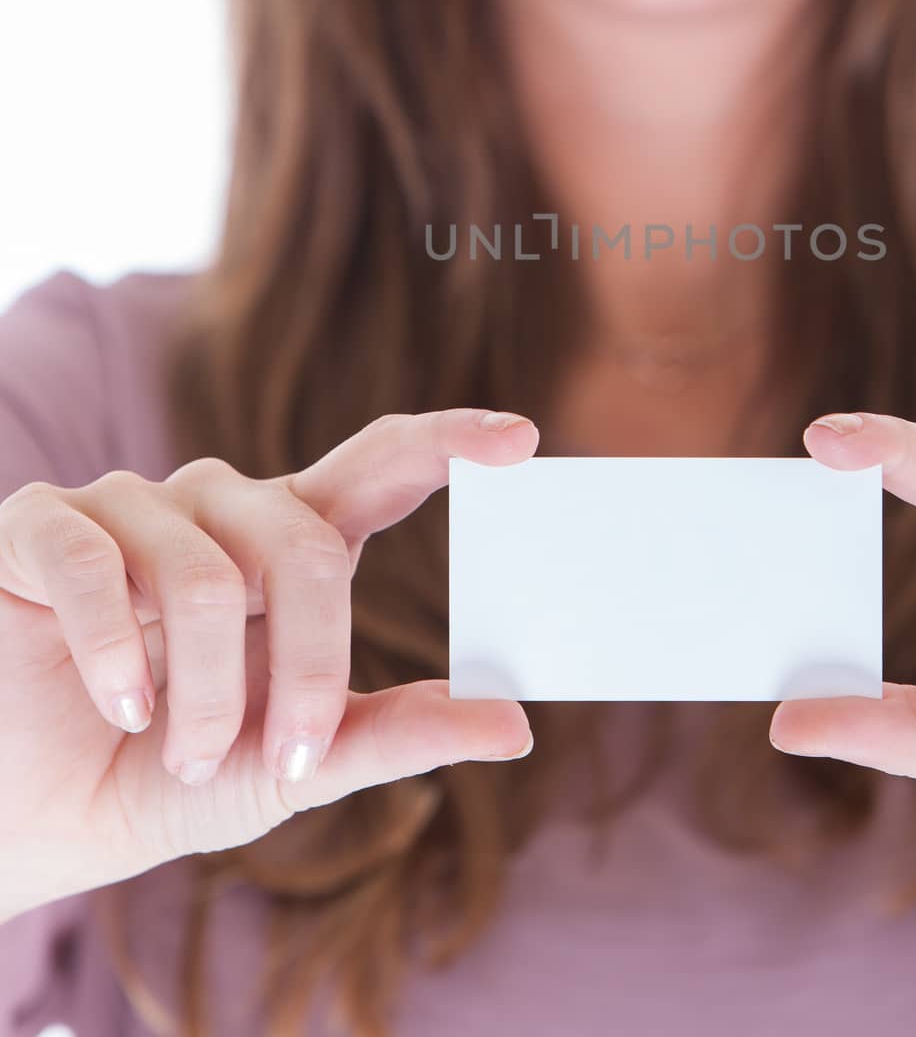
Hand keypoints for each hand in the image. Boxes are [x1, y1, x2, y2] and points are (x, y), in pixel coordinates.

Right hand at [0, 409, 537, 920]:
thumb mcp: (291, 769)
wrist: (26, 822)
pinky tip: (116, 706)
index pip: (377, 465)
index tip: (521, 439)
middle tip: (291, 757)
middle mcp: (218, 507)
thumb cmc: (164, 779)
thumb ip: (394, 735)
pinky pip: (94, 562)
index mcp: (287, 545)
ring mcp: (127, 506)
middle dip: (309, 666)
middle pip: (303, 544)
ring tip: (179, 750)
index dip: (446, 441)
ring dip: (202, 695)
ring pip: (202, 573)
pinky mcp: (40, 525)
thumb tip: (516, 727)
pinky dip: (115, 655)